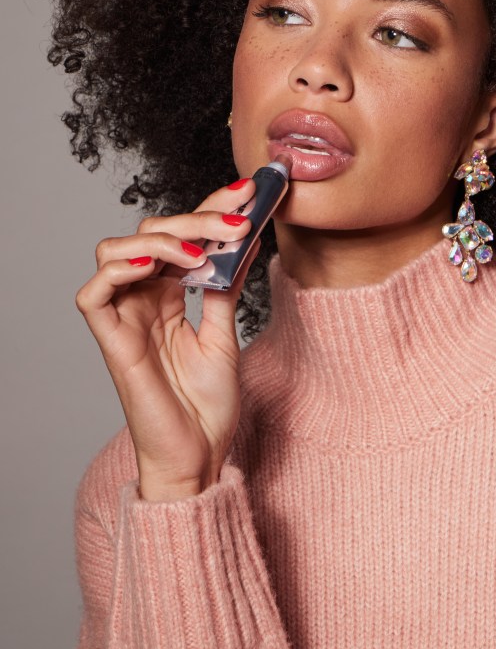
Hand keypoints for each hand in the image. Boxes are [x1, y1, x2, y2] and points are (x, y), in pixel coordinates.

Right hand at [75, 178, 257, 500]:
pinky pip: (93, 293)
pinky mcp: (111, 341)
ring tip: (200, 253)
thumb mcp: (224, 332)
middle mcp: (142, 298)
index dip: (210, 206)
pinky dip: (118, 270)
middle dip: (196, 216)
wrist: (200, 457)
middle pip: (152, 232)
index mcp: (168, 293)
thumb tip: (245, 240)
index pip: (182, 234)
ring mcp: (124, 318)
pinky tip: (155, 267)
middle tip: (237, 219)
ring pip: (116, 249)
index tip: (249, 191)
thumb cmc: (207, 405)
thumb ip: (225, 286)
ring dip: (160, 239)